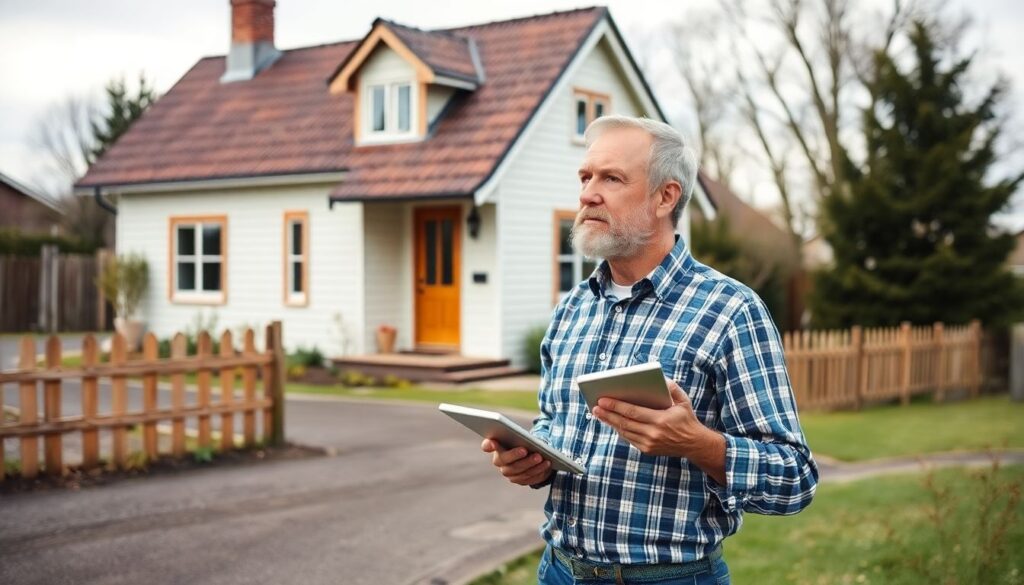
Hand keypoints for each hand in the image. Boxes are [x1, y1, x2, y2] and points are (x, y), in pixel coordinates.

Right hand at [481, 439, 552, 485]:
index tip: (493, 442)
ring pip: (519, 472)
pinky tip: (547, 464)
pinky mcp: (520, 480)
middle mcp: (499, 462)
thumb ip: (516, 434)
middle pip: (506, 461)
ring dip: (531, 464)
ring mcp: (509, 473)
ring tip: (541, 457)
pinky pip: (529, 478)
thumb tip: (525, 439)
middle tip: (526, 450)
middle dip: (516, 455)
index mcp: (496, 446)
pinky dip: (539, 471)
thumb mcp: (519, 435)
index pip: (487, 445)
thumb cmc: (522, 440)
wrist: (532, 452)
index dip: (489, 445)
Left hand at [591, 378, 707, 457]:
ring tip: (599, 413)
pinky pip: (629, 439)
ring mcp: (649, 444)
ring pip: (624, 432)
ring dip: (610, 422)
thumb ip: (672, 387)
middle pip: (624, 423)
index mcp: (661, 420)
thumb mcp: (683, 400)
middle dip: (607, 414)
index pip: (633, 412)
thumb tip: (659, 377)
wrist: (694, 444)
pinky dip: (619, 430)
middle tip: (595, 407)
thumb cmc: (687, 418)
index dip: (616, 406)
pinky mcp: (647, 450)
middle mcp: (653, 433)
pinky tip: (611, 422)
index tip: (602, 400)